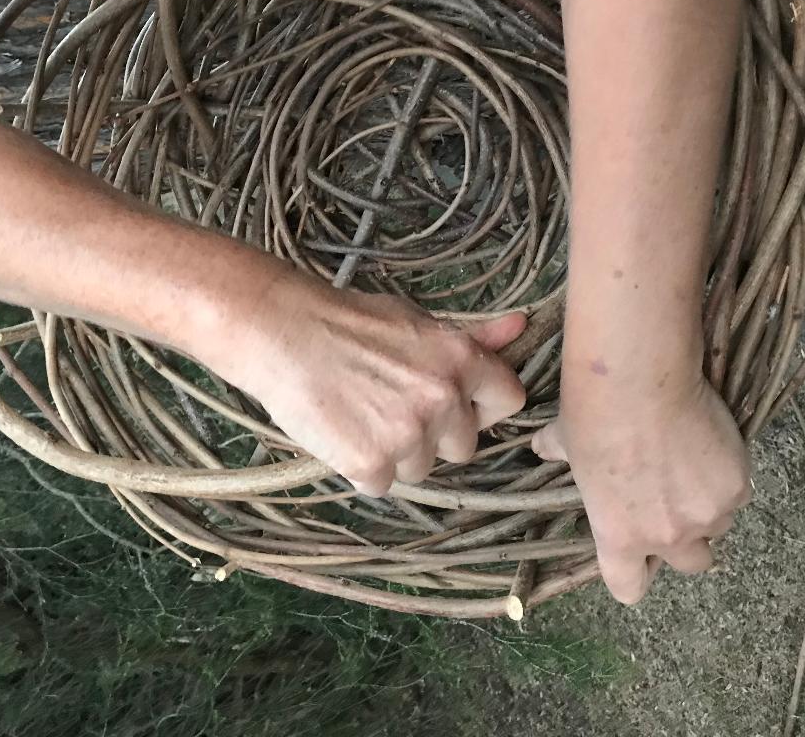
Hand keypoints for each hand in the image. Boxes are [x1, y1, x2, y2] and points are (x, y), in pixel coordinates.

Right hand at [226, 273, 527, 496]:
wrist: (284, 334)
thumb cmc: (350, 322)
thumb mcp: (417, 321)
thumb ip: (473, 337)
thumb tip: (520, 326)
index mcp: (461, 361)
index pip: (508, 401)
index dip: (480, 406)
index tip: (455, 402)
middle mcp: (443, 400)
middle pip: (464, 446)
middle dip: (434, 434)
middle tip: (392, 405)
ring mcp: (408, 436)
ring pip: (422, 467)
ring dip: (397, 452)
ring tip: (361, 414)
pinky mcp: (372, 465)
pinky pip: (382, 484)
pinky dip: (363, 467)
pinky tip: (343, 432)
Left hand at [533, 368, 750, 604]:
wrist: (640, 381)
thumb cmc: (593, 413)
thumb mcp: (566, 441)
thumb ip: (557, 454)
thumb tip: (540, 447)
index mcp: (619, 536)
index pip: (629, 588)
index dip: (636, 575)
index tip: (640, 555)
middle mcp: (667, 536)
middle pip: (691, 563)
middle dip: (687, 540)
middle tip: (676, 502)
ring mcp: (707, 514)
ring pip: (718, 523)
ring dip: (709, 504)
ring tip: (693, 465)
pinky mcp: (736, 486)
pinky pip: (738, 492)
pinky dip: (729, 475)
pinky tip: (712, 445)